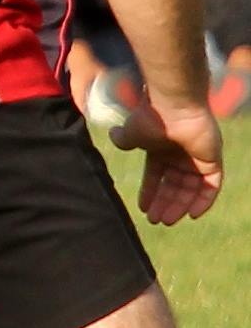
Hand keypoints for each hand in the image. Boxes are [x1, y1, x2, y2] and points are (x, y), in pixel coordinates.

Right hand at [110, 98, 222, 224]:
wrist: (172, 107)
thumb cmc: (150, 118)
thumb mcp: (131, 134)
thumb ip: (123, 140)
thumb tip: (113, 135)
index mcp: (161, 150)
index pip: (157, 177)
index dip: (151, 193)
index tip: (144, 210)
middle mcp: (180, 155)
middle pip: (174, 186)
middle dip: (165, 204)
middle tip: (156, 221)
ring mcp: (198, 158)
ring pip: (191, 189)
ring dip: (180, 206)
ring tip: (168, 220)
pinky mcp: (212, 160)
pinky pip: (211, 186)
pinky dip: (203, 201)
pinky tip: (192, 215)